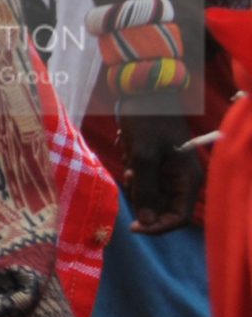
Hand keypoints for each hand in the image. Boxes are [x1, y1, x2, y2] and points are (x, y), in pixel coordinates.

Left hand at [120, 109, 206, 232]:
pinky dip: (133, 171)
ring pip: (150, 193)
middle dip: (142, 197)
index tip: (133, 227)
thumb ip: (146, 190)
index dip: (157, 227)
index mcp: (189, 179)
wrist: (142, 90)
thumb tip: (147, 223)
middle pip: (162, 207)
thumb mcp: (143, 156)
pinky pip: (144, 177)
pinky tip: (127, 151)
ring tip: (129, 162)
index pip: (178, 217)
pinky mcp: (157, 160)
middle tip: (129, 177)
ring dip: (136, 183)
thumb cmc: (146, 120)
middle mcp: (183, 178)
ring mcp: (170, 169)